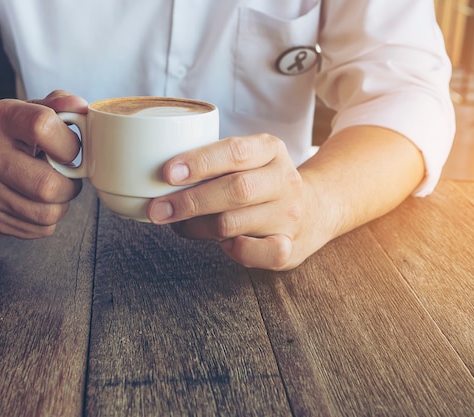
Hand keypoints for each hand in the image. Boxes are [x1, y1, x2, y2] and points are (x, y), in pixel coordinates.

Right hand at [0, 91, 86, 238]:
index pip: (43, 126)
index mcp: (0, 120)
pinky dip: (48, 219)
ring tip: (52, 189)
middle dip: (69, 184)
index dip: (68, 142)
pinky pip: (40, 230)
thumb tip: (80, 106)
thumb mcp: (26, 111)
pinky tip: (37, 202)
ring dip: (61, 204)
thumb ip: (57, 105)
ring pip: (48, 214)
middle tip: (65, 176)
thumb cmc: (4, 136)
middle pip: (48, 185)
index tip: (69, 148)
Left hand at [147, 133, 311, 270]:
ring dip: (198, 227)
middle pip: (234, 190)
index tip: (168, 173)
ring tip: (180, 225)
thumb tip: (158, 182)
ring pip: (233, 224)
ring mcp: (288, 215)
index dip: (200, 162)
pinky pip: (252, 252)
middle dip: (190, 201)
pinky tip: (222, 244)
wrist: (314, 210)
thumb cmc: (261, 184)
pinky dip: (231, 250)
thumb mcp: (248, 160)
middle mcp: (283, 180)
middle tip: (158, 209)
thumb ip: (213, 164)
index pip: (235, 152)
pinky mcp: (289, 247)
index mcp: (270, 150)